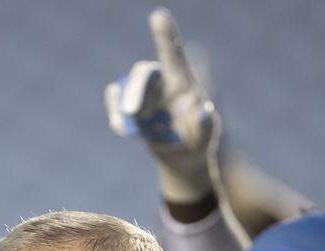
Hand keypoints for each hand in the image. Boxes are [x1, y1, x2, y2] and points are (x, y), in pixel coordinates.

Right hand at [105, 8, 219, 202]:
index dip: (165, 34)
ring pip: (127, 93)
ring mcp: (142, 99)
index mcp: (182, 82)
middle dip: (135, 90)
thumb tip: (204, 110)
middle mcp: (160, 84)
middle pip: (144, 74)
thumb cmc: (200, 141)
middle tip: (131, 113)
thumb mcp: (207, 135)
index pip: (172, 54)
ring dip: (127, 108)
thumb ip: (206, 123)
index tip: (158, 15)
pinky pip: (117, 110)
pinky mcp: (129, 114)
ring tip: (131, 129)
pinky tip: (124, 130)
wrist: (182, 160)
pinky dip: (117, 119)